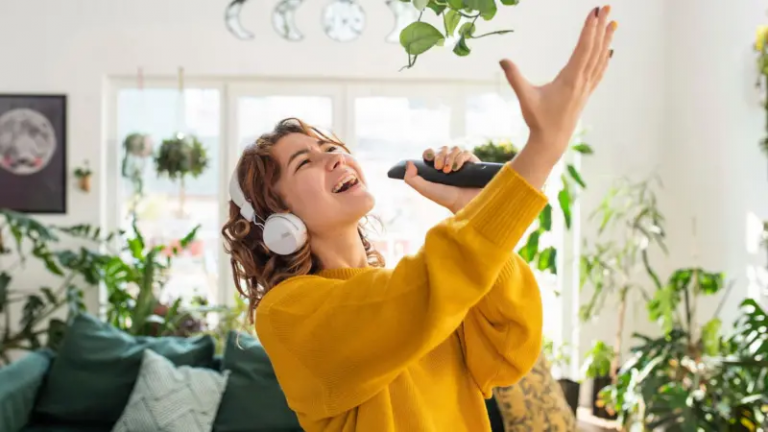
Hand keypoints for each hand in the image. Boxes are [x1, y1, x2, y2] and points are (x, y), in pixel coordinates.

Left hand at [404, 147, 482, 213]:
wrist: (464, 203)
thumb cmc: (445, 198)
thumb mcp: (425, 190)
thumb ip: (412, 179)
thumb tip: (409, 163)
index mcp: (436, 168)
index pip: (431, 153)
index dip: (429, 152)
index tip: (428, 158)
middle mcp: (449, 163)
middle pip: (442, 148)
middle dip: (439, 156)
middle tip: (439, 168)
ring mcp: (461, 162)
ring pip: (454, 149)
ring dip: (450, 158)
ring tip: (449, 171)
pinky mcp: (472, 163)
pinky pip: (466, 152)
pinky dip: (460, 158)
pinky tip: (457, 169)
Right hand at [500, 6, 616, 161]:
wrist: (552, 141)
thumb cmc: (538, 119)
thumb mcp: (524, 97)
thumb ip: (515, 77)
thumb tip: (502, 60)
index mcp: (570, 79)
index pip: (583, 48)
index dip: (589, 29)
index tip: (594, 13)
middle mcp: (582, 81)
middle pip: (595, 49)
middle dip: (601, 27)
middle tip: (607, 7)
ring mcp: (586, 87)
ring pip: (600, 58)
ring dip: (606, 40)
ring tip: (612, 23)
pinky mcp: (585, 93)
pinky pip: (599, 71)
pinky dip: (605, 58)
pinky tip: (609, 51)